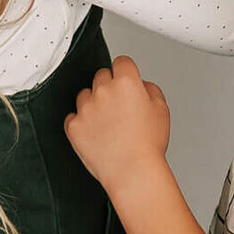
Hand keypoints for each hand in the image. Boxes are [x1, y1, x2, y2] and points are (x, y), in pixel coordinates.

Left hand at [65, 56, 170, 191]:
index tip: (125, 78)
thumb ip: (150, 89)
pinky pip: (72, 117)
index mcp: (126, 82)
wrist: (133, 172)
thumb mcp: (162, 108)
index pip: (121, 62)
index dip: (125, 71)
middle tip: (118, 105)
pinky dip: (80, 122)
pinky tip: (93, 131)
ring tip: (106, 121)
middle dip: (109, 86)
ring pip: (85, 94)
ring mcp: (86, 108)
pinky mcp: (74, 127)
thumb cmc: (148, 145)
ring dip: (93, 102)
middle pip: (101, 75)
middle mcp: (104, 91)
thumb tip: (141, 86)